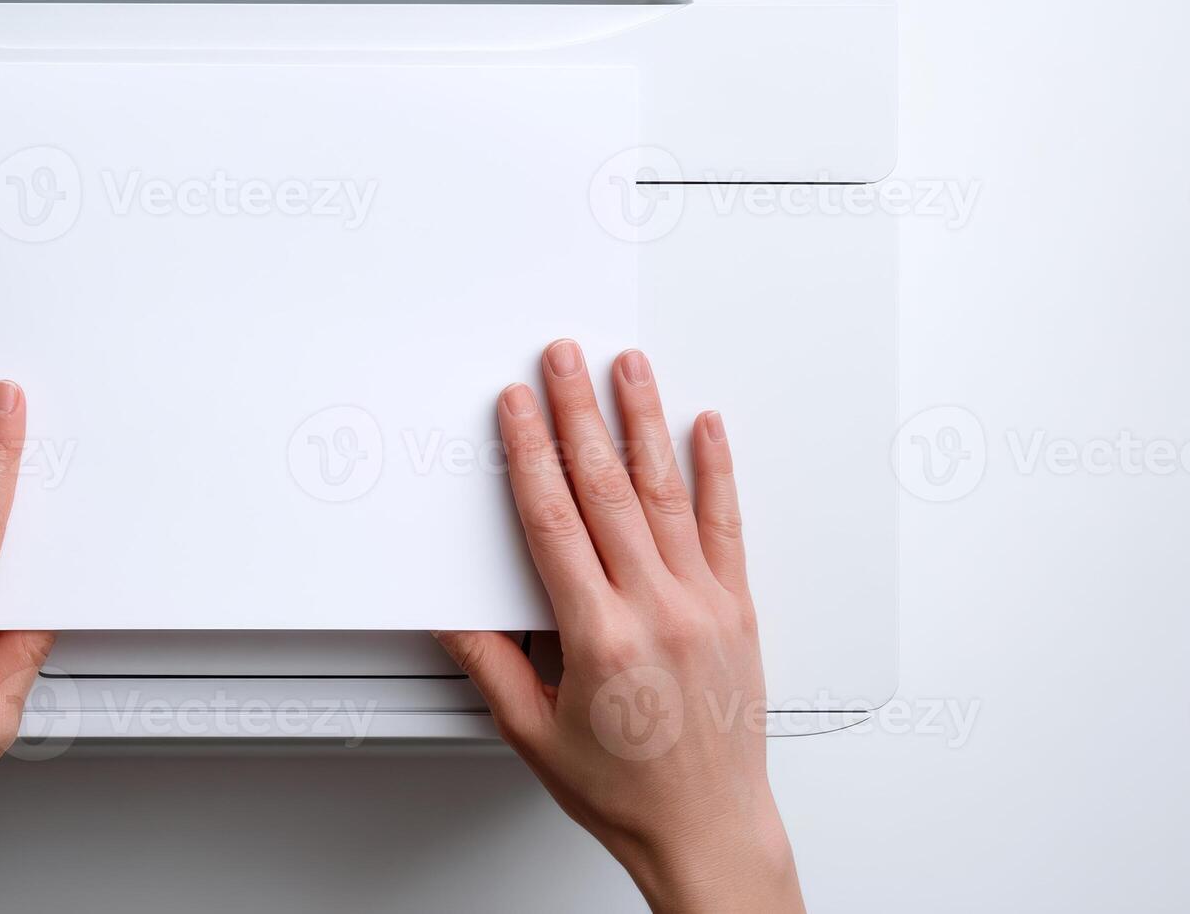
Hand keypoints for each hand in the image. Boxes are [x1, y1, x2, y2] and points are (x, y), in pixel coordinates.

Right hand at [436, 343, 802, 912]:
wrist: (707, 828)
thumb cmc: (625, 790)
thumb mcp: (532, 731)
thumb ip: (489, 662)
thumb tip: (450, 611)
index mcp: (600, 639)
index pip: (554, 522)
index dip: (530, 455)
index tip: (517, 408)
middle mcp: (658, 611)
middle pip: (608, 489)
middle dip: (580, 414)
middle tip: (564, 359)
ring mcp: (705, 605)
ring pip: (668, 493)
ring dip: (644, 422)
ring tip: (630, 368)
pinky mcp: (739, 609)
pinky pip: (726, 525)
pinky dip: (716, 471)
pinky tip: (707, 428)